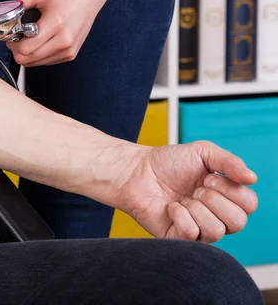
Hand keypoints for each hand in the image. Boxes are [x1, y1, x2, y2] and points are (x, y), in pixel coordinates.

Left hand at [7, 0, 112, 66]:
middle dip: (17, 50)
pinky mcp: (71, 54)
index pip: (25, 49)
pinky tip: (42, 39)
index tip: (11, 34)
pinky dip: (38, 54)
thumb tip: (3, 18)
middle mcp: (64, 41)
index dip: (12, 44)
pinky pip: (46, 61)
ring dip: (28, 53)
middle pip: (27, 60)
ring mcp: (69, 50)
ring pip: (35, 63)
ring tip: (30, 36)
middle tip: (17, 36)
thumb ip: (17, 5)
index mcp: (55, 24)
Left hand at [118, 141, 257, 242]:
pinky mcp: (177, 238)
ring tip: (184, 198)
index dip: (232, 190)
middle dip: (215, 200)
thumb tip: (252, 178)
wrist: (136, 170)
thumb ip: (230, 162)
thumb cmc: (169, 162)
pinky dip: (181, 216)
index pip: (249, 205)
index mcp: (225, 198)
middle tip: (196, 188)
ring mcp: (197, 229)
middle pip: (238, 222)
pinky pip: (191, 234)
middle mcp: (215, 216)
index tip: (208, 176)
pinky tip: (171, 207)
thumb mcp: (203, 152)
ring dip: (198, 209)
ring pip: (216, 231)